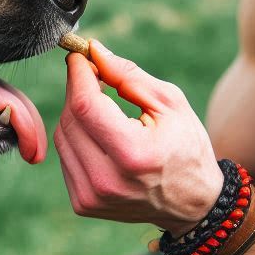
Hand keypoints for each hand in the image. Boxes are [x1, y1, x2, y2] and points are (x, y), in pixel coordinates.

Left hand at [55, 42, 223, 234]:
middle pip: (70, 119)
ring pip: (62, 137)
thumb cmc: (186, 147)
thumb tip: (93, 51)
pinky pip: (65, 157)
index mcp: (132, 154)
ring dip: (76, 114)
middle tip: (95, 76)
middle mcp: (106, 180)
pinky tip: (100, 135)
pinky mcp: (83, 204)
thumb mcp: (170, 104)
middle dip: (78, 90)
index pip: (85, 105)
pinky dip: (77, 138)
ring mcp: (91, 196)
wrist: (192, 204)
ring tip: (103, 107)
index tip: (80, 55)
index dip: (78, 75)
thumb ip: (128, 75)